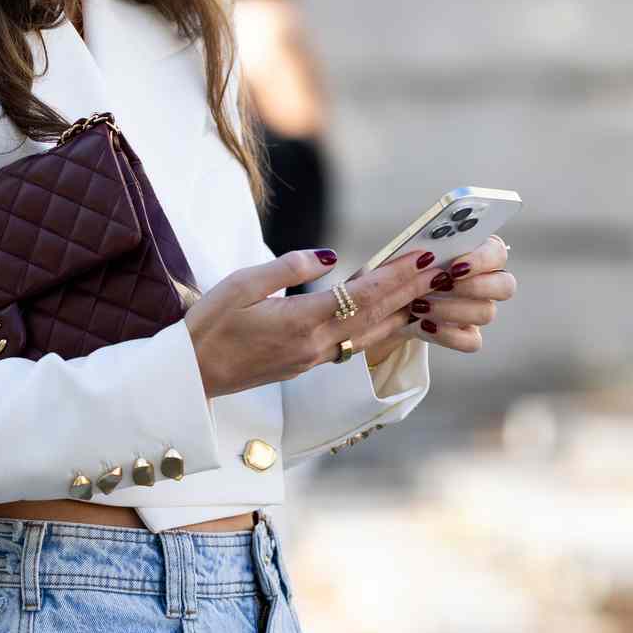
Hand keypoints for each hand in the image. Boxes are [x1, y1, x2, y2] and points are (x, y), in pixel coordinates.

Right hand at [184, 246, 438, 401]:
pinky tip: (388, 316)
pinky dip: (377, 327)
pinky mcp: (306, 365)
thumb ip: (288, 268)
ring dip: (400, 311)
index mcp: (301, 321)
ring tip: (425, 291)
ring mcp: (312, 359)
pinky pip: (353, 344)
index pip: (361, 294)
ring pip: (369, 334)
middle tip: (441, 268)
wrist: (192, 376)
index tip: (422, 256)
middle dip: (410, 290)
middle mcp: (315, 345)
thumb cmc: (209, 326)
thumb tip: (330, 257)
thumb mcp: (240, 284)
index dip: (395, 275)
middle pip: (375, 314)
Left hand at [391, 234, 515, 354]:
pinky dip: (448, 335)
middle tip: (443, 285)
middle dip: (475, 287)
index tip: (456, 266)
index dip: (482, 260)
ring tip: (420, 305)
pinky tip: (425, 325)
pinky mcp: (470, 335)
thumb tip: (427, 256)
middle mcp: (488, 283)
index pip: (497, 253)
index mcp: (481, 255)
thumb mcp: (414, 255)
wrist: (397, 302)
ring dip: (451, 309)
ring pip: (486, 313)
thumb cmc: (410, 271)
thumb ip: (427, 250)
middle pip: (505, 286)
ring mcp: (481, 310)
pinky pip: (472, 341)